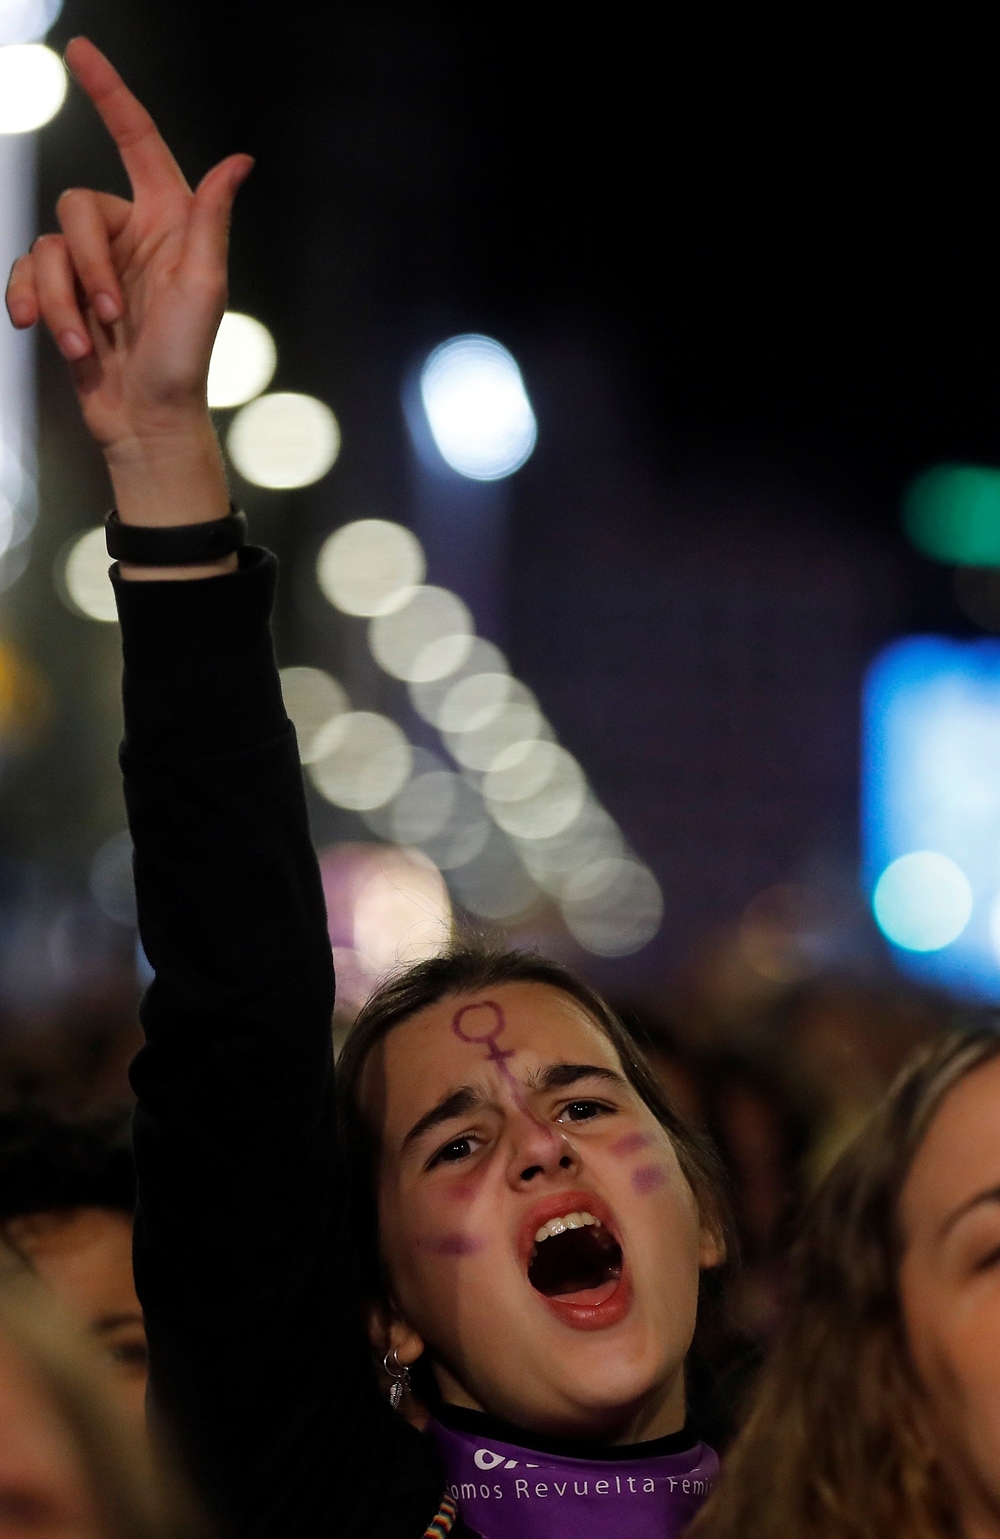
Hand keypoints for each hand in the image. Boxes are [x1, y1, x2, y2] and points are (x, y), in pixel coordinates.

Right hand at [4, 38, 252, 531]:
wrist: (146, 421)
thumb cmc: (183, 361)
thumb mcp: (204, 287)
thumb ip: (210, 220)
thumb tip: (239, 161)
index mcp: (169, 222)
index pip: (136, 142)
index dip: (110, 94)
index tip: (80, 51)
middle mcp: (129, 234)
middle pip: (77, 206)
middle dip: (86, 265)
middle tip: (113, 317)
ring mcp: (93, 266)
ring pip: (46, 247)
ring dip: (61, 301)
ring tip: (86, 347)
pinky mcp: (63, 295)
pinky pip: (24, 273)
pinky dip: (30, 304)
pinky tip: (35, 331)